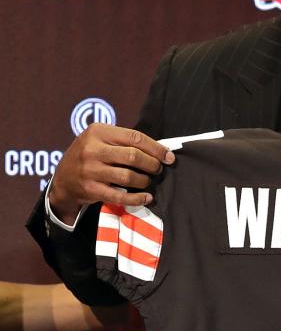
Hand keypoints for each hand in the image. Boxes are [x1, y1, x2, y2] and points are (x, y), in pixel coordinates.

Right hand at [48, 124, 173, 222]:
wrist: (62, 180)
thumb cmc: (90, 155)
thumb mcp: (100, 139)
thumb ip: (124, 141)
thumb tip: (161, 149)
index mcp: (97, 131)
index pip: (135, 137)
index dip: (156, 148)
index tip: (169, 157)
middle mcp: (92, 149)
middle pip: (133, 156)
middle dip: (152, 164)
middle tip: (158, 169)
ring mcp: (90, 170)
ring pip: (128, 176)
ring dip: (144, 180)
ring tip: (147, 180)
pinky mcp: (90, 189)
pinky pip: (119, 196)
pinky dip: (137, 198)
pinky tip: (147, 197)